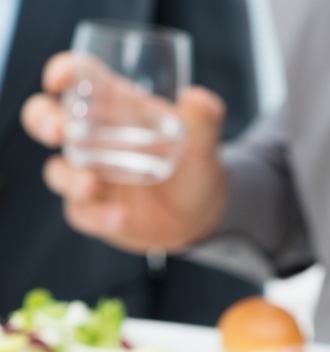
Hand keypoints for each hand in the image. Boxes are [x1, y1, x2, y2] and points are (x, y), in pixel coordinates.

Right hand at [21, 52, 229, 252]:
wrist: (202, 213)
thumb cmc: (194, 165)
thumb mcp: (203, 142)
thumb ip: (203, 120)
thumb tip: (200, 100)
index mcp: (114, 106)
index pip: (79, 78)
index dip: (63, 72)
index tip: (57, 79)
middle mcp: (93, 138)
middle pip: (46, 118)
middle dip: (42, 120)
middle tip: (56, 131)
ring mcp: (89, 174)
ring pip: (58, 172)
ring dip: (69, 178)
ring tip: (90, 185)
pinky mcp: (94, 208)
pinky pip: (83, 213)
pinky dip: (97, 217)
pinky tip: (119, 218)